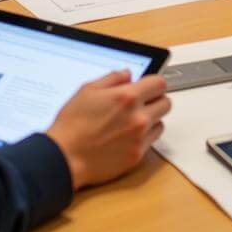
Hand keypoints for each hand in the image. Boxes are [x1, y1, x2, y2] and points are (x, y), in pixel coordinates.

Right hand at [47, 71, 170, 189]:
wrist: (65, 157)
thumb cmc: (72, 125)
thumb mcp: (88, 90)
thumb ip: (113, 78)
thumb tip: (127, 74)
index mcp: (127, 97)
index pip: (160, 83)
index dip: (153, 82)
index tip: (148, 85)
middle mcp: (138, 117)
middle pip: (166, 102)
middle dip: (155, 99)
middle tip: (142, 102)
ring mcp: (139, 138)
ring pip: (161, 122)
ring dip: (152, 119)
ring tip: (133, 120)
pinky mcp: (137, 156)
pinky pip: (152, 141)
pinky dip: (145, 136)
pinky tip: (129, 135)